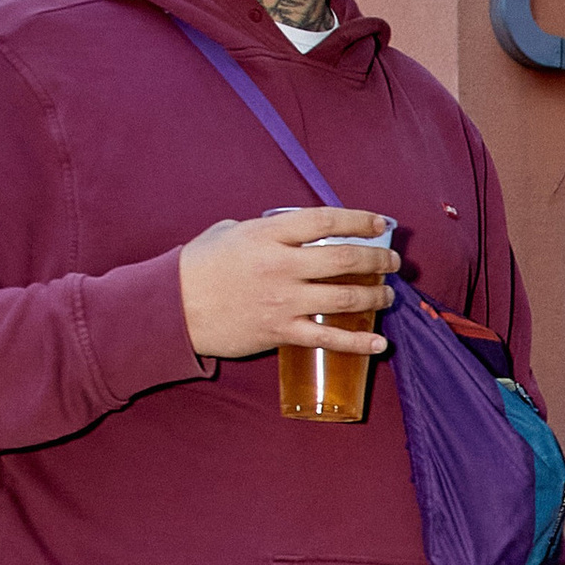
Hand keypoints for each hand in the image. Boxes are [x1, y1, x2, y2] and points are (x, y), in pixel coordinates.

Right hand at [178, 209, 393, 364]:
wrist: (172, 309)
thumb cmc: (198, 267)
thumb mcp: (228, 232)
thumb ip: (263, 230)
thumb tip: (290, 231)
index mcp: (268, 234)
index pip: (325, 220)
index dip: (359, 220)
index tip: (381, 223)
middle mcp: (281, 265)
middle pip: (343, 258)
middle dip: (377, 259)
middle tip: (392, 262)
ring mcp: (283, 300)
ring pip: (344, 296)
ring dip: (375, 296)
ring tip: (389, 295)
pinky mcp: (280, 332)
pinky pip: (327, 338)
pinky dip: (358, 343)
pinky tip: (378, 344)